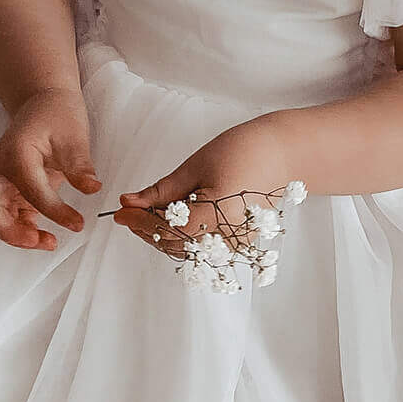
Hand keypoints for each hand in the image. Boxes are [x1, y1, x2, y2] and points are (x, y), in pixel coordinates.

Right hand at [0, 89, 100, 249]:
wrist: (45, 101)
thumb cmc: (57, 113)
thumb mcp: (74, 136)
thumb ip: (80, 165)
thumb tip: (92, 189)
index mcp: (16, 154)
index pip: (31, 190)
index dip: (55, 211)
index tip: (77, 223)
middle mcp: (2, 168)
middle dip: (8, 230)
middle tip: (37, 241)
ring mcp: (4, 179)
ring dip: (14, 234)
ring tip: (47, 242)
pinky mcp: (12, 188)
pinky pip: (8, 213)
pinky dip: (21, 228)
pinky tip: (44, 233)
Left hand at [110, 119, 298, 265]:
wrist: (283, 153)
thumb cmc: (244, 150)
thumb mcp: (195, 166)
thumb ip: (161, 191)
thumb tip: (129, 203)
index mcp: (218, 213)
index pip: (166, 229)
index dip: (139, 223)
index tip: (120, 213)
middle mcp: (229, 235)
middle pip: (174, 244)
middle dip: (147, 229)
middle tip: (129, 211)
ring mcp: (237, 243)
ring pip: (187, 250)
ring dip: (163, 236)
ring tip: (149, 213)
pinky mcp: (240, 243)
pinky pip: (203, 248)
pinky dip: (183, 237)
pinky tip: (172, 220)